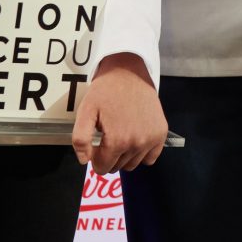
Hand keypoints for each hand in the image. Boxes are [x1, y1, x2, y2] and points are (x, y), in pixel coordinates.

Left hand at [73, 54, 167, 173]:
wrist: (129, 72)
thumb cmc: (105, 92)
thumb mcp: (85, 111)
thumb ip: (80, 139)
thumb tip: (85, 161)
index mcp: (117, 141)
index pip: (102, 168)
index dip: (96, 158)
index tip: (97, 143)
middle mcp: (137, 144)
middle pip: (118, 167)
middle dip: (109, 156)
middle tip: (108, 135)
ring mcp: (151, 140)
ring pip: (133, 164)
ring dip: (125, 156)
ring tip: (121, 134)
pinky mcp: (161, 134)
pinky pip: (150, 158)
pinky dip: (142, 153)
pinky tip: (136, 137)